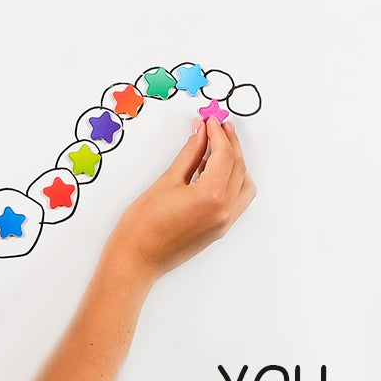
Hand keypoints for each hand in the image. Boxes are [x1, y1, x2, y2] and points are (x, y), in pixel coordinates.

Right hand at [105, 116, 255, 280]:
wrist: (136, 259)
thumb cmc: (143, 225)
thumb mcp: (167, 181)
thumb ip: (189, 154)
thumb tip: (201, 133)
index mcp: (212, 196)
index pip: (224, 155)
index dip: (218, 133)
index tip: (210, 120)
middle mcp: (224, 211)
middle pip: (238, 167)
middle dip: (230, 143)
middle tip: (218, 126)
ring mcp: (224, 223)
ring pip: (244, 184)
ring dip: (237, 163)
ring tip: (220, 147)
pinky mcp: (219, 229)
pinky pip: (238, 200)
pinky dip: (233, 181)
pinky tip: (216, 170)